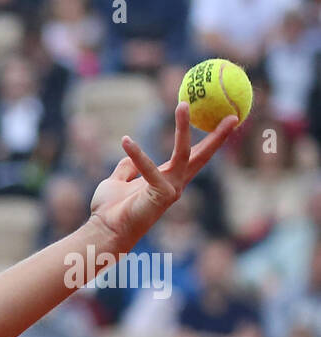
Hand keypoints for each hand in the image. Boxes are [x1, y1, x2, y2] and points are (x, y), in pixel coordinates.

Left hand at [88, 102, 238, 250]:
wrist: (103, 232)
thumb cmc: (108, 211)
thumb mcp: (118, 180)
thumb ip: (128, 166)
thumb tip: (131, 151)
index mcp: (167, 179)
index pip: (192, 157)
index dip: (208, 141)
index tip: (222, 121)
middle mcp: (174, 184)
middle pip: (202, 156)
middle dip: (218, 136)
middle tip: (232, 115)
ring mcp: (170, 190)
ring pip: (184, 154)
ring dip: (183, 128)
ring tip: (183, 105)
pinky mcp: (160, 195)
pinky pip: (149, 168)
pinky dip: (137, 154)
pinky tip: (126, 140)